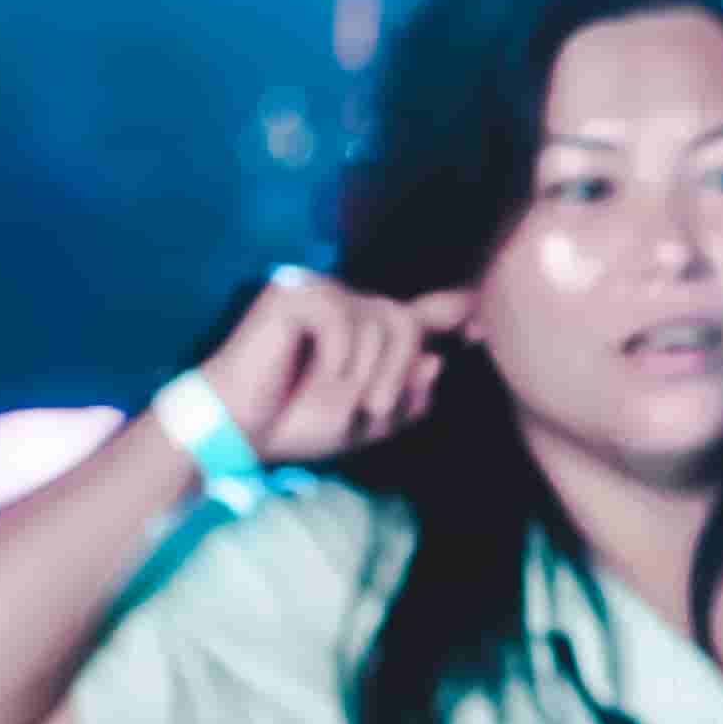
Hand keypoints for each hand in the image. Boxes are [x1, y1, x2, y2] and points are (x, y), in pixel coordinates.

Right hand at [202, 264, 469, 462]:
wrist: (240, 431)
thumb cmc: (296, 424)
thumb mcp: (367, 422)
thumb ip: (407, 397)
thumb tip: (437, 364)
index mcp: (364, 330)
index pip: (419, 313)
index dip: (454, 312)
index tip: (483, 321)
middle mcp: (345, 303)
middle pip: (407, 323)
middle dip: (397, 373)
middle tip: (374, 409)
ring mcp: (318, 292)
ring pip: (381, 322)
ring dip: (367, 373)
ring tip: (336, 399)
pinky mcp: (293, 294)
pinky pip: (343, 320)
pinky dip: (336, 358)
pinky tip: (314, 373)